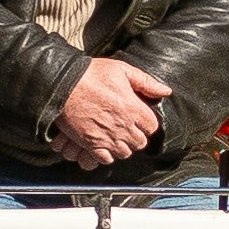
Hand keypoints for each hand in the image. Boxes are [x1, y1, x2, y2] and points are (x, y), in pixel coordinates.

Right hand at [47, 53, 170, 169]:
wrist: (62, 84)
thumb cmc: (91, 74)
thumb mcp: (121, 69)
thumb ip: (145, 82)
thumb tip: (166, 91)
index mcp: (133, 108)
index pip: (152, 126)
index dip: (147, 123)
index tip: (140, 118)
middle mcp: (123, 126)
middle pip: (140, 142)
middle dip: (136, 136)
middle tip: (128, 128)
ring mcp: (107, 137)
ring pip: (124, 153)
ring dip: (123, 146)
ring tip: (117, 136)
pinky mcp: (90, 143)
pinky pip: (105, 159)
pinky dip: (107, 154)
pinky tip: (104, 144)